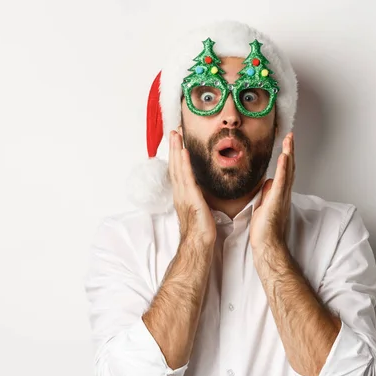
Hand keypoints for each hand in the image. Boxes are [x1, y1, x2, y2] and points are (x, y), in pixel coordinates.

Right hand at [169, 130, 215, 247]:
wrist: (198, 244)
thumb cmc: (201, 230)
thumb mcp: (200, 208)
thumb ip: (199, 197)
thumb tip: (202, 191)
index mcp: (182, 194)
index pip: (178, 170)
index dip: (177, 155)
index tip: (178, 141)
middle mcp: (180, 192)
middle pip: (174, 165)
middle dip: (174, 147)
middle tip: (174, 131)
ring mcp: (183, 195)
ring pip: (178, 168)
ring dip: (176, 150)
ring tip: (176, 135)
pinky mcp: (190, 198)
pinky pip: (186, 178)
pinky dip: (183, 164)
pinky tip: (183, 152)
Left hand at [250, 132, 294, 251]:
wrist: (267, 245)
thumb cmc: (265, 229)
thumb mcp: (264, 205)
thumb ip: (268, 193)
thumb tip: (269, 182)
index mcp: (280, 194)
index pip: (285, 171)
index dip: (286, 157)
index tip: (286, 144)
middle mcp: (284, 193)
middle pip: (289, 168)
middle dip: (290, 151)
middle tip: (290, 136)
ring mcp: (282, 196)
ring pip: (288, 171)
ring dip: (289, 155)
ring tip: (289, 140)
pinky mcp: (277, 201)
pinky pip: (281, 182)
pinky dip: (284, 169)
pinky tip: (284, 157)